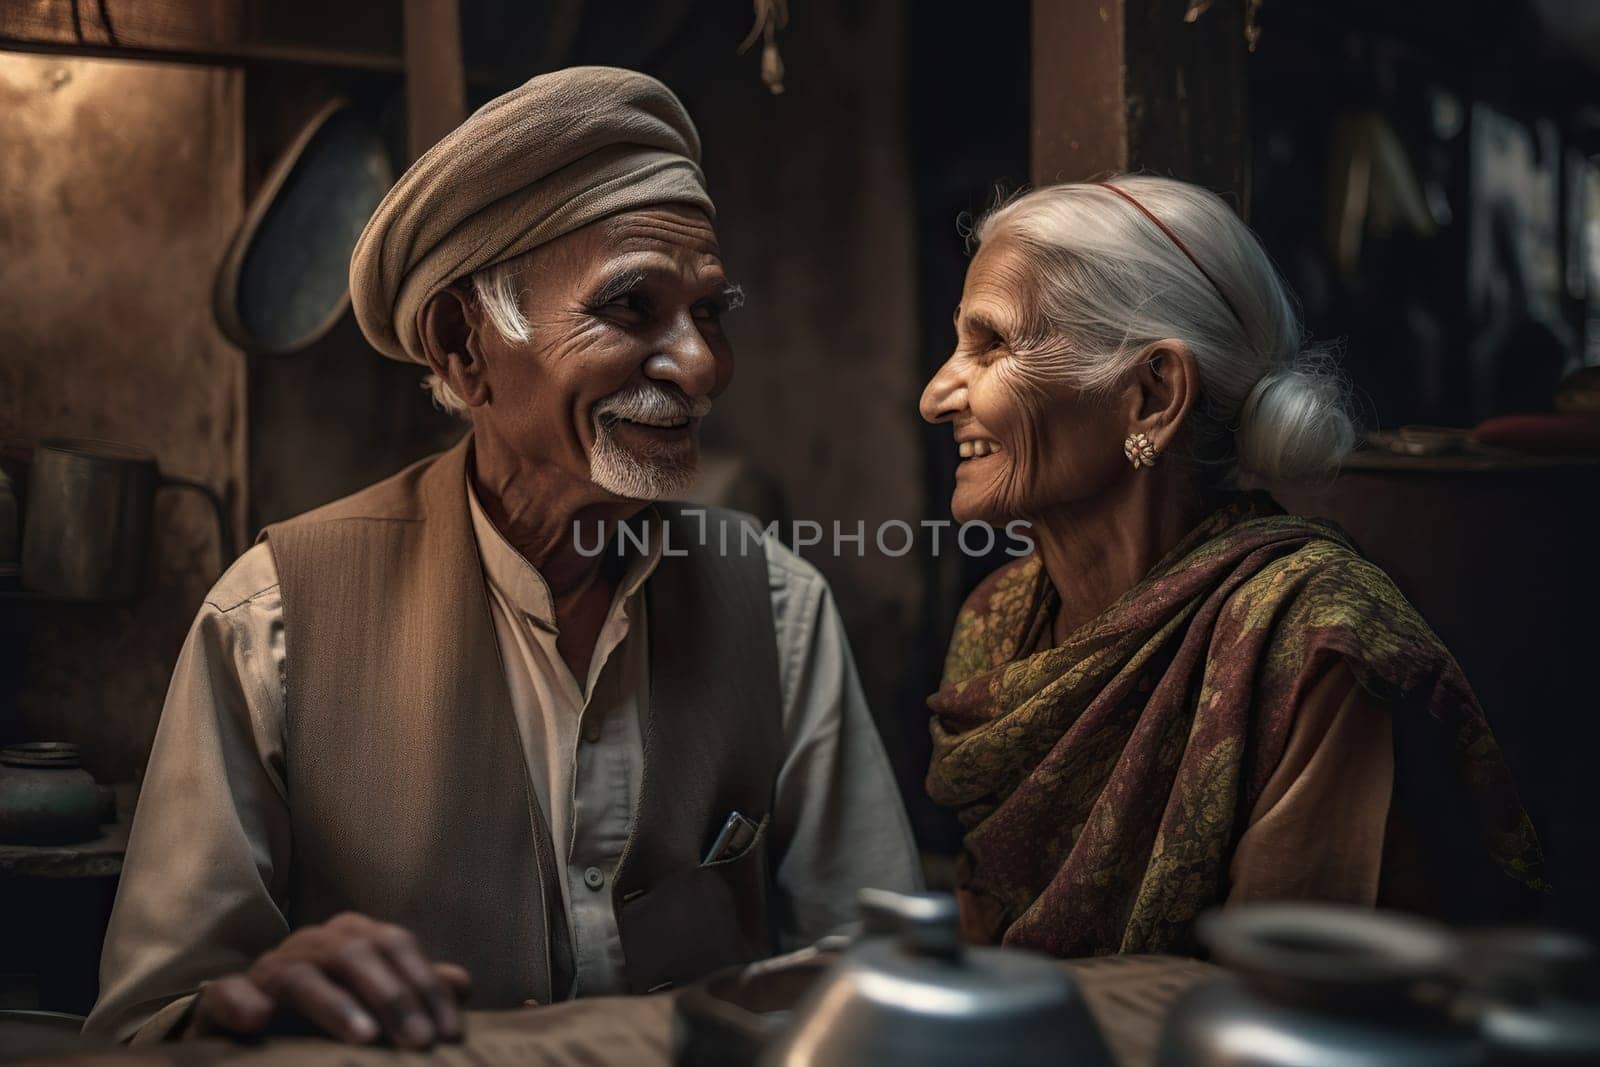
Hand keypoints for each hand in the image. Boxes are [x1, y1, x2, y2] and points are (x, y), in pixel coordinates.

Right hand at [187, 912, 470, 1046]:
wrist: (251, 1038)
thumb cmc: (325, 1018)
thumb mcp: (375, 1008)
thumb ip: (413, 993)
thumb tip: (462, 983)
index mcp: (351, 938)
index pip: (396, 947)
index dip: (426, 987)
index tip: (449, 1033)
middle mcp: (310, 944)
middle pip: (354, 954)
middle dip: (392, 997)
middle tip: (417, 1042)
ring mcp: (265, 968)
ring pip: (299, 973)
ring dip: (333, 1004)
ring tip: (364, 1038)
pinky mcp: (222, 999)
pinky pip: (226, 992)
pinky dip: (242, 1001)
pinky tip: (260, 1019)